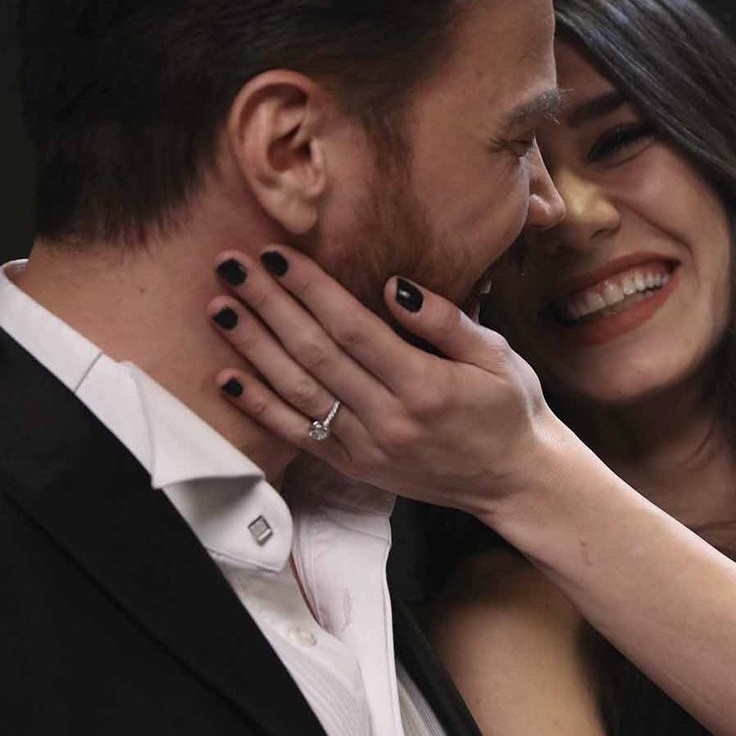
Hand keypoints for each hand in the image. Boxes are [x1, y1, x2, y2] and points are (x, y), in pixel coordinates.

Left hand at [204, 246, 564, 517]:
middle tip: (231, 266)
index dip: (310, 289)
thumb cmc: (510, 408)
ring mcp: (365, 447)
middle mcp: (388, 419)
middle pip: (314, 354)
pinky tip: (228, 377)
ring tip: (220, 309)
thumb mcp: (497, 355)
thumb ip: (444, 321)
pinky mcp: (353, 467)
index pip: (352, 329)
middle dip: (268, 305)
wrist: (514, 481)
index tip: (276, 255)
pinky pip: (297, 435)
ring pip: (297, 391)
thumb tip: (392, 286)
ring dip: (253, 348)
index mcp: (425, 386)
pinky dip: (259, 407)